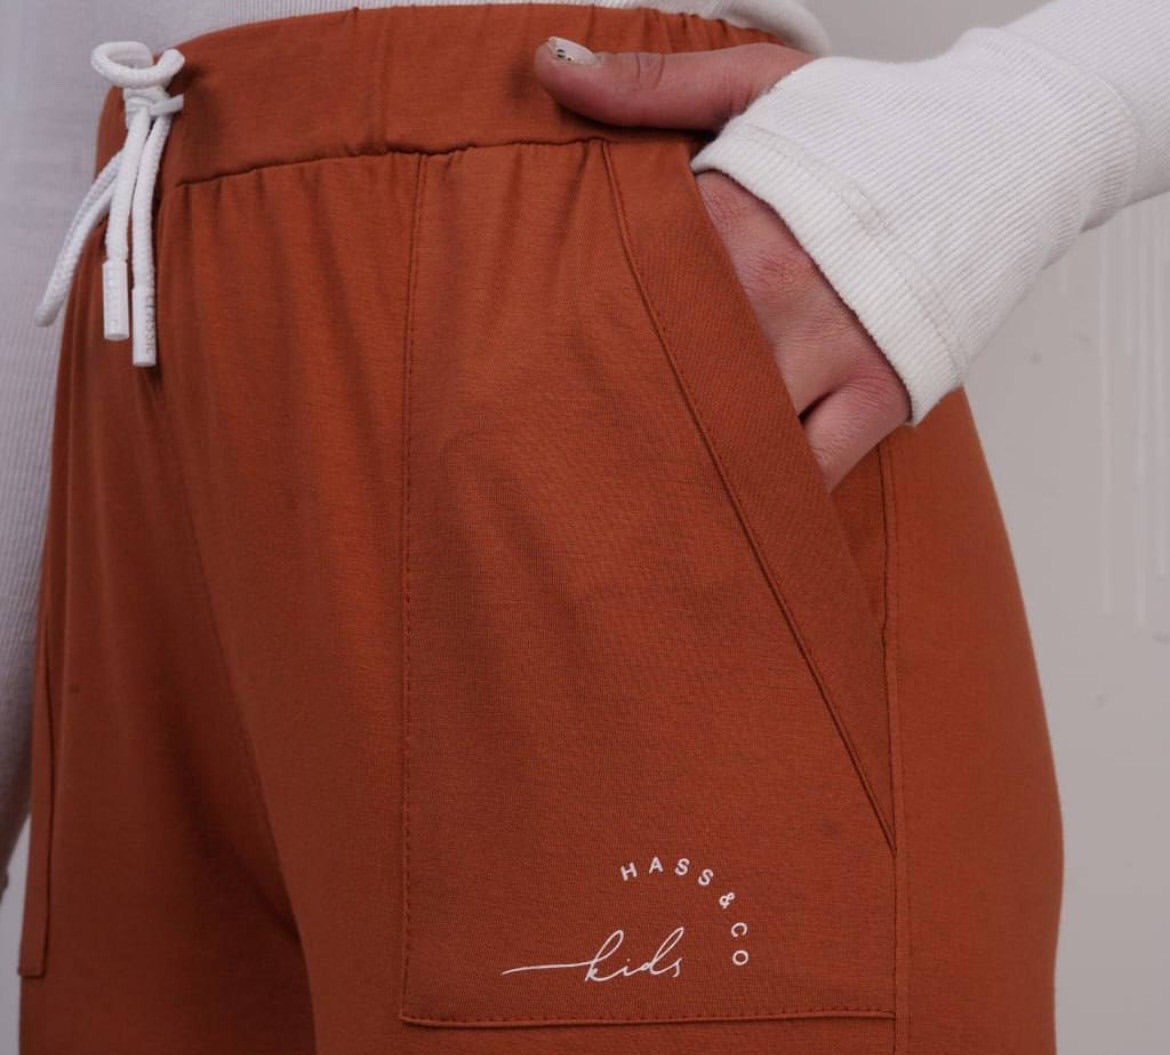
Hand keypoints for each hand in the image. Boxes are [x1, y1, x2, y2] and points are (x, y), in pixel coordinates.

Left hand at [533, 39, 911, 492]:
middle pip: (670, 378)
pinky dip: (767, 493)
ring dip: (687, 461)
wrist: (995, 155)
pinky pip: (811, 472)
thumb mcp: (753, 83)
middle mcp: (776, 292)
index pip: (628, 291)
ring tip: (635, 486)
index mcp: (733, 218)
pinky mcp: (880, 395)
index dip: (580, 331)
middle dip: (620, 411)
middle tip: (566, 446)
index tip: (543, 358)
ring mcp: (832, 350)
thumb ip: (649, 84)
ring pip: (735, 436)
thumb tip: (550, 73)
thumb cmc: (869, 128)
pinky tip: (725, 500)